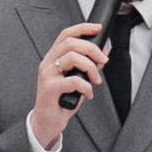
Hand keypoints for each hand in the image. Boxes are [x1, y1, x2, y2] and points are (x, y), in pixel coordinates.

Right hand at [31, 20, 107, 147]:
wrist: (47, 123)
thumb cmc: (61, 101)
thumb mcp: (78, 81)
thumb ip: (88, 66)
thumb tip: (104, 52)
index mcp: (53, 58)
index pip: (66, 35)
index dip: (83, 28)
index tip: (98, 28)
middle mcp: (48, 63)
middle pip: (70, 43)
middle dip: (92, 49)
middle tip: (103, 61)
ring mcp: (47, 75)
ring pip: (72, 58)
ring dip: (91, 68)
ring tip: (96, 81)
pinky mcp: (50, 88)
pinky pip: (74, 80)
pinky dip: (86, 87)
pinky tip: (87, 95)